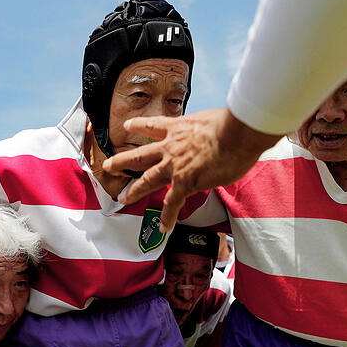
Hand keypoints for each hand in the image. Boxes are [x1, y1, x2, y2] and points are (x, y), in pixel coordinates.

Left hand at [103, 108, 279, 231]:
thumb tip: (221, 133)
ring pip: (147, 178)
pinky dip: (167, 216)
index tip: (128, 126)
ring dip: (133, 190)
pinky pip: (172, 203)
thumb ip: (209, 128)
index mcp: (178, 127)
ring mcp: (174, 165)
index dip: (139, 126)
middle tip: (108, 165)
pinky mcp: (184, 182)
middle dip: (122, 161)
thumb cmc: (234, 123)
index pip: (154, 125)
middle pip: (140, 154)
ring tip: (122, 197)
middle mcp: (171, 146)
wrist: (238, 134)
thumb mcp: (214, 119)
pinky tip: (163, 227)